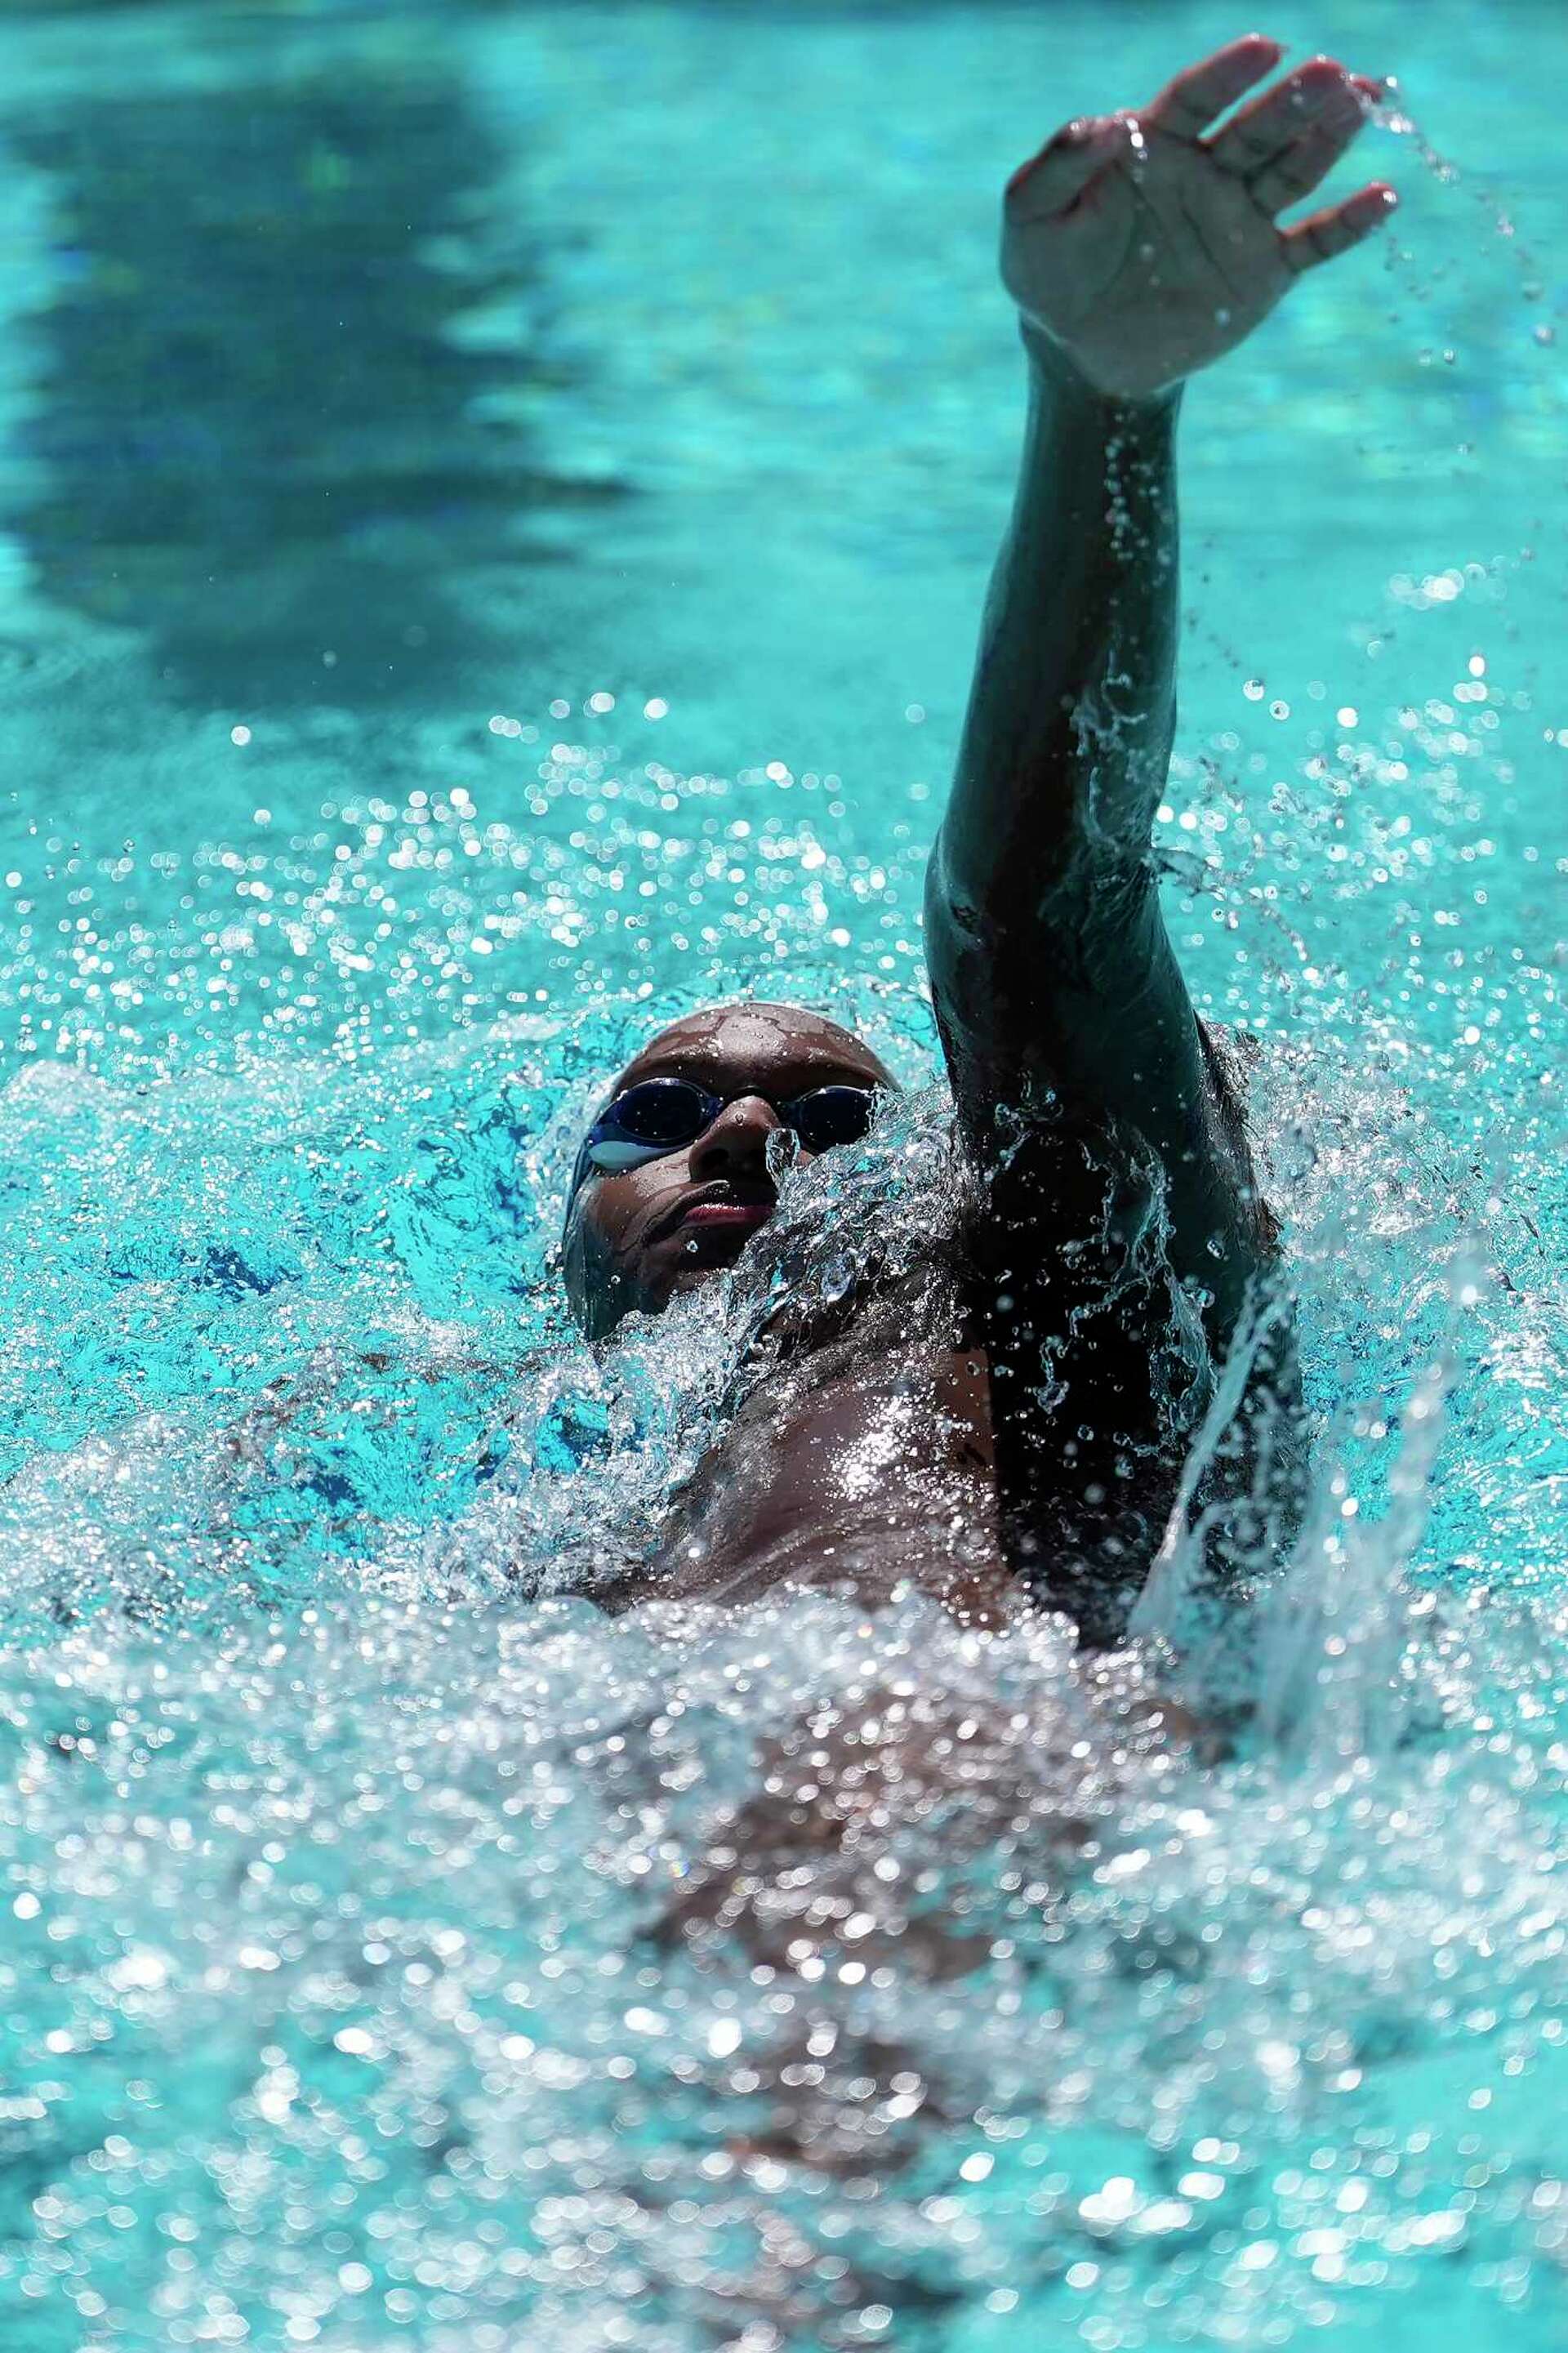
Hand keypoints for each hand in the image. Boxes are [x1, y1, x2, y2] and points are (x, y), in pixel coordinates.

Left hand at [1002, 35, 1394, 399]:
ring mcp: (1239, 219)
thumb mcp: (1030, 217)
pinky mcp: (1261, 272)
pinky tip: (1384, 198)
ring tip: (1361, 104)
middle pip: (1257, 128)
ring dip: (1328, 139)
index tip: (1264, 50)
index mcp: (1155, 145)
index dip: (1230, 75)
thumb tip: (1103, 124)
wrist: (1078, 351)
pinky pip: (1313, 244)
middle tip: (1332, 75)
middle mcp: (1207, 172)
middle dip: (1294, 100)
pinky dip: (1349, 224)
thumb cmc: (1047, 272)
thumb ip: (1058, 165)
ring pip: (1292, 170)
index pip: (1197, 98)